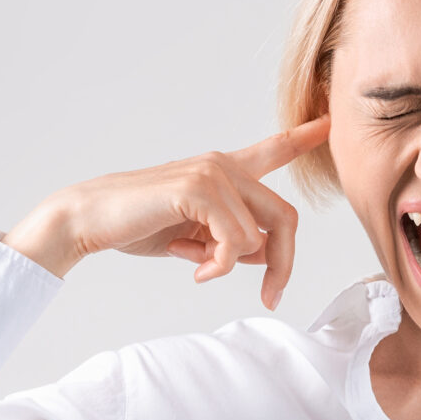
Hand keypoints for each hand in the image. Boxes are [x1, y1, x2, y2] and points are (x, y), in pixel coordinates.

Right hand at [6, 119, 330, 307]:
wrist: (91, 221)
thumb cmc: (141, 226)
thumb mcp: (198, 238)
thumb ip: (234, 240)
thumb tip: (267, 254)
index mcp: (224, 172)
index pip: (273, 150)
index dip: (303, 138)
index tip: (329, 123)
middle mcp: (224, 166)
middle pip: (285, 217)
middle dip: (284, 264)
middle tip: (271, 296)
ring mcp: (212, 173)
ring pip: (261, 235)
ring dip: (233, 265)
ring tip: (196, 266)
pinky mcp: (198, 189)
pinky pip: (235, 241)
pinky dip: (218, 265)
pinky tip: (192, 266)